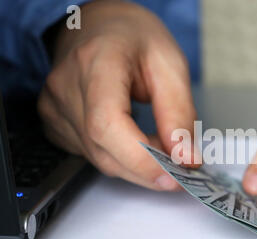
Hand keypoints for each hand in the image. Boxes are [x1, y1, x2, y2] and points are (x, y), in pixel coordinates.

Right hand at [38, 0, 196, 189]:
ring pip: (100, 159)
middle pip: (104, 150)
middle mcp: (66, 87)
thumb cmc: (133, 38)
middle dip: (148, 169)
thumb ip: (179, 113)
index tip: (174, 175)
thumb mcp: (170, 64)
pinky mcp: (55, 123)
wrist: (99, 28)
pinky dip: (122, 158)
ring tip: (162, 147)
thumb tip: (185, 158)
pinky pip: (92, 156)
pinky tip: (137, 142)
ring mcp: (55, 107)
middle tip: (181, 166)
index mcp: (96, 62)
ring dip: (138, 164)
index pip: (107, 124)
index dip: (141, 160)